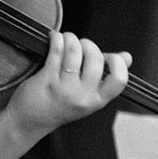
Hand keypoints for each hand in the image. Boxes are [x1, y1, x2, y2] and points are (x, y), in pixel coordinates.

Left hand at [4, 30, 130, 137]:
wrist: (30, 121)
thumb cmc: (60, 106)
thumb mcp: (89, 96)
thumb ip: (108, 77)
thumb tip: (127, 57)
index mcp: (98, 100)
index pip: (119, 79)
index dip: (116, 62)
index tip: (107, 56)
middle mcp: (83, 96)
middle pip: (96, 59)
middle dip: (89, 44)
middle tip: (81, 43)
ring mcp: (65, 88)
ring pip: (75, 52)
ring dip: (71, 38)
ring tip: (66, 38)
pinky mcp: (47, 79)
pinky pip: (56, 52)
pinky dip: (57, 39)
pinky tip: (55, 37)